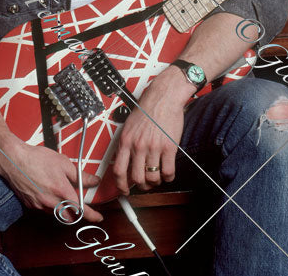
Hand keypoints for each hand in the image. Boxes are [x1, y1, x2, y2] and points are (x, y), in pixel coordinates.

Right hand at [0, 137, 103, 222]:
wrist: (13, 160)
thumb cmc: (37, 158)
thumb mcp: (63, 163)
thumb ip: (81, 175)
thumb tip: (94, 181)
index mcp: (61, 190)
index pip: (80, 209)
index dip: (91, 215)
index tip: (98, 217)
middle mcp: (50, 201)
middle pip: (68, 217)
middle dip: (76, 213)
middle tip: (79, 204)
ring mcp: (39, 204)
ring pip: (56, 213)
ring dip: (62, 208)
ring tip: (60, 191)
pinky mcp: (30, 205)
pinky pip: (44, 209)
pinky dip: (50, 204)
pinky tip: (48, 191)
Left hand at [113, 75, 184, 194]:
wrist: (164, 96)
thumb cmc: (148, 108)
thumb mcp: (129, 125)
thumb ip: (127, 143)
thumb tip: (125, 161)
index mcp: (126, 140)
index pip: (118, 170)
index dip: (121, 185)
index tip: (124, 190)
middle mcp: (138, 145)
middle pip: (136, 178)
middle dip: (141, 186)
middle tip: (145, 184)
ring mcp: (154, 147)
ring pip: (152, 177)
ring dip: (155, 182)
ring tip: (157, 178)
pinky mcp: (169, 147)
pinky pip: (168, 171)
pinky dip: (168, 177)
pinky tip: (168, 173)